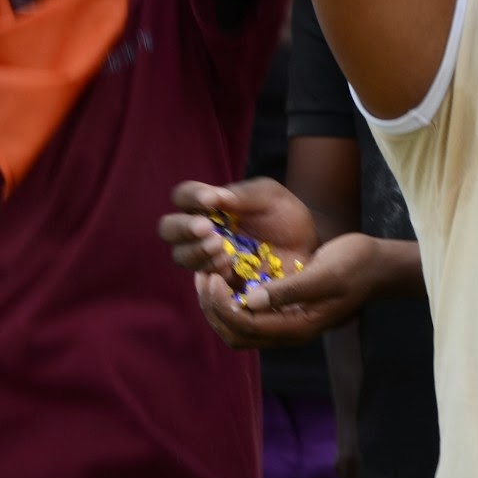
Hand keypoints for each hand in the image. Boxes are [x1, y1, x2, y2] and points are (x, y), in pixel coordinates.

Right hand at [161, 177, 319, 280]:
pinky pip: (204, 281)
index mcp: (208, 204)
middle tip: (207, 229)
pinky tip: (228, 266)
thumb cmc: (285, 213)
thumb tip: (213, 198)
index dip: (190, 197)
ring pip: (182, 256)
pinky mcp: (221, 280)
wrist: (307, 243)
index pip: (183, 196)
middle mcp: (201, 230)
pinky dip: (211, 273)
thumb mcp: (269, 196)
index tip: (210, 201)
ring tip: (221, 247)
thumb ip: (243, 195)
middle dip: (183, 229)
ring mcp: (208, 256)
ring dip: (197, 252)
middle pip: (169, 229)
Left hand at [188, 232, 382, 347]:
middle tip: (203, 276)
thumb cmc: (355, 265)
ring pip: (239, 329)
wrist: (378, 267)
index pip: (245, 326)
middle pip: (235, 334)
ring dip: (219, 307)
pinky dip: (232, 301)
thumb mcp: (325, 273)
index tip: (212, 275)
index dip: (221, 305)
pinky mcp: (286, 311)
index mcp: (298, 326)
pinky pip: (249, 316)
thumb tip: (250, 300)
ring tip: (209, 277)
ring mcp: (287, 323)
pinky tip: (229, 277)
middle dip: (213, 309)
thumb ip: (289, 289)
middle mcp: (289, 332)